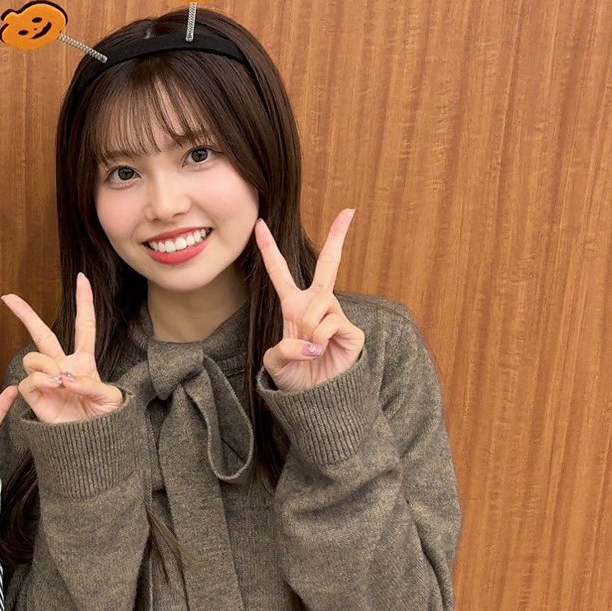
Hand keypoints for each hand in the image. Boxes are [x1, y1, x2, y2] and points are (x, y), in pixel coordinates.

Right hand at [1, 273, 123, 423]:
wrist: (91, 443)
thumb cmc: (105, 420)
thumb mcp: (110, 400)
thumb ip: (91, 385)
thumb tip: (66, 377)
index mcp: (84, 361)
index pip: (85, 326)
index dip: (84, 302)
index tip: (82, 278)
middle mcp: (61, 366)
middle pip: (42, 334)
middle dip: (25, 314)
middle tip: (8, 297)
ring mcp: (46, 380)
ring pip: (32, 357)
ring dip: (45, 366)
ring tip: (58, 382)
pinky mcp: (34, 395)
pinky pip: (28, 380)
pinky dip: (39, 382)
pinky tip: (51, 389)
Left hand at [255, 209, 365, 392]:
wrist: (316, 399)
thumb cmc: (295, 378)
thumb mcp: (274, 364)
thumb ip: (281, 350)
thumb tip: (306, 340)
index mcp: (293, 306)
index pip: (279, 272)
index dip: (268, 248)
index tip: (261, 224)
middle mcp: (317, 305)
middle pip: (329, 265)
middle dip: (338, 236)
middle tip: (349, 211)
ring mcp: (336, 315)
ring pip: (318, 306)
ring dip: (308, 328)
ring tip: (309, 349)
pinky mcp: (351, 331)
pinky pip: (329, 324)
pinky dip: (319, 340)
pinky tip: (321, 352)